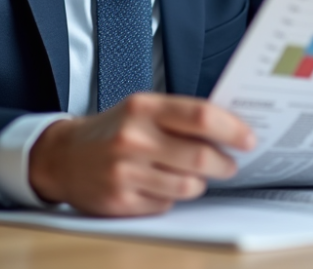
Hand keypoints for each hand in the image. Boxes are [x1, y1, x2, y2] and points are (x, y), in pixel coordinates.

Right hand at [28, 92, 255, 215]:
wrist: (62, 157)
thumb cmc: (113, 130)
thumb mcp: (142, 109)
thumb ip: (180, 116)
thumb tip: (231, 129)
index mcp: (144, 108)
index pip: (200, 116)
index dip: (232, 129)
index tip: (250, 139)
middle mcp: (133, 138)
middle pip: (200, 157)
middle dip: (225, 164)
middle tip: (231, 164)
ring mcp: (125, 172)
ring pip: (188, 186)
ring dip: (199, 183)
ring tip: (193, 174)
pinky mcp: (120, 201)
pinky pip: (167, 203)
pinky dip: (172, 196)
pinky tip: (161, 184)